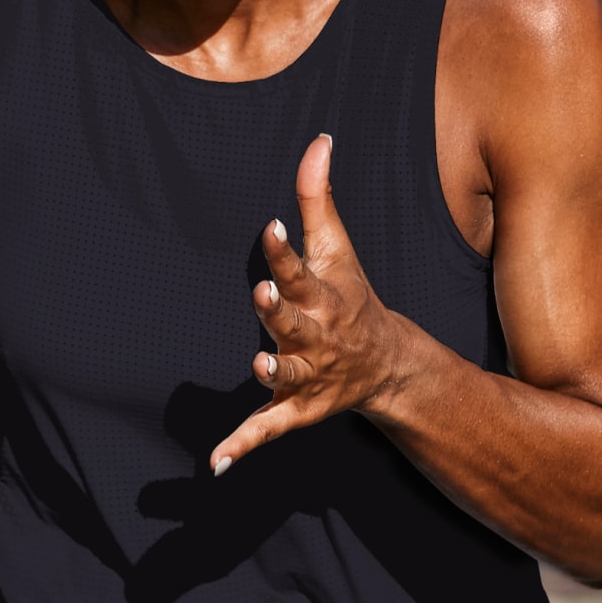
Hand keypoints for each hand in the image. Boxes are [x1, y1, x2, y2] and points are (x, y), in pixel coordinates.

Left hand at [206, 134, 426, 475]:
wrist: (386, 365)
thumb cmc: (349, 296)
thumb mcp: (338, 248)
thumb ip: (318, 196)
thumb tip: (320, 139)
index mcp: (323, 295)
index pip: (301, 270)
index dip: (285, 251)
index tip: (270, 227)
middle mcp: (315, 336)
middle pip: (293, 323)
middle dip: (279, 310)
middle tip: (263, 295)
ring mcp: (306, 376)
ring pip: (286, 376)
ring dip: (271, 372)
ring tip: (255, 366)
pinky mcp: (294, 410)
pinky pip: (266, 429)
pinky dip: (242, 446)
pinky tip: (215, 464)